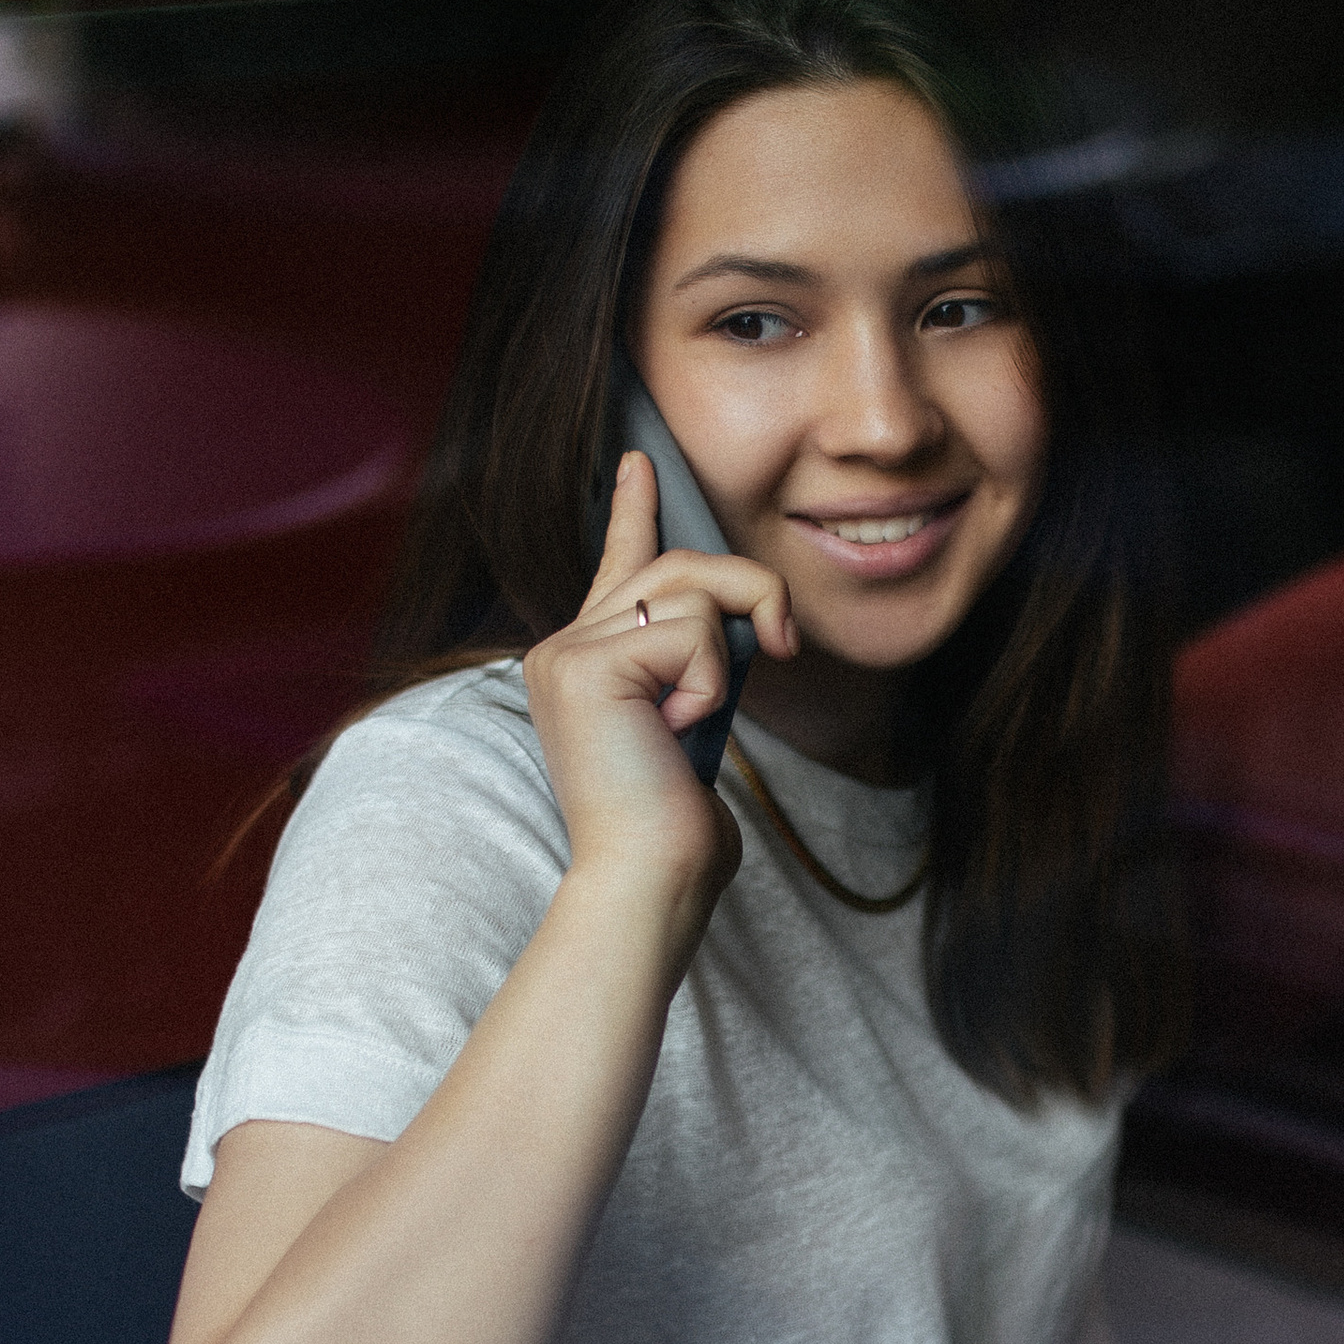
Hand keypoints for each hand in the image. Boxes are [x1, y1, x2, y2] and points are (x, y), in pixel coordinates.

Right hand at [521, 448, 797, 910]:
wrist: (648, 881)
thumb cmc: (676, 834)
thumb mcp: (694, 730)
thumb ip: (697, 671)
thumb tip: (743, 628)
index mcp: (585, 664)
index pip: (617, 568)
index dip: (632, 512)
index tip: (639, 462)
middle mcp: (562, 648)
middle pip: (681, 566)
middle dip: (750, 592)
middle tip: (781, 646)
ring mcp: (566, 652)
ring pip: (692, 590)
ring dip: (725, 656)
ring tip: (693, 722)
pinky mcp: (586, 663)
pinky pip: (693, 633)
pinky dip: (709, 685)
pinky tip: (676, 732)